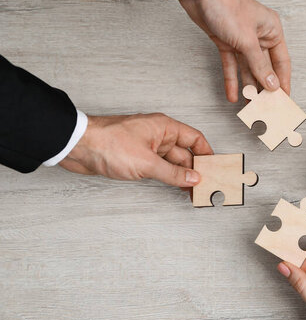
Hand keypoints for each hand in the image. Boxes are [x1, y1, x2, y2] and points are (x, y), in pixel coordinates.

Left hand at [59, 113, 212, 186]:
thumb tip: (193, 178)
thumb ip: (173, 173)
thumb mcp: (146, 163)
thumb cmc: (108, 144)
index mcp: (164, 127)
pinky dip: (168, 178)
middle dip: (195, 169)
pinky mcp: (136, 158)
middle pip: (184, 153)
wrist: (77, 147)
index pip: (194, 139)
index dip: (206, 153)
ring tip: (193, 192)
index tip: (215, 168)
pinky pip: (159, 168)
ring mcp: (147, 147)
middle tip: (206, 186)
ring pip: (171, 162)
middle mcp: (158, 135)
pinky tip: (175, 187)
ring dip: (181, 176)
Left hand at [180, 0, 290, 102]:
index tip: (284, 99)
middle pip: (265, 68)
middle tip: (266, 106)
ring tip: (250, 105)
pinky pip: (231, 66)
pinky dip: (231, 80)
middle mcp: (259, 36)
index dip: (283, 82)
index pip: (282, 62)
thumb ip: (260, 65)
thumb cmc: (227, 6)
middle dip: (264, 87)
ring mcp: (242, 41)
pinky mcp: (226, 43)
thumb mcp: (247, 40)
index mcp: (272, 31)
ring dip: (248, 86)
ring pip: (248, 69)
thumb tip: (272, 84)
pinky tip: (233, 95)